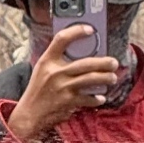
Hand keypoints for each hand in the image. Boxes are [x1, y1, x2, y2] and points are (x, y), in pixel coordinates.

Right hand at [7, 26, 118, 142]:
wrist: (30, 113)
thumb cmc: (39, 89)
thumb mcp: (43, 70)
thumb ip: (58, 60)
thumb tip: (84, 52)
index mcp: (47, 61)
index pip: (61, 39)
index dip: (76, 31)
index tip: (90, 29)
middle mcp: (55, 72)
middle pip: (85, 63)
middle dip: (104, 63)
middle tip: (114, 62)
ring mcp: (62, 87)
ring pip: (91, 79)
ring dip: (106, 78)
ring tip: (113, 78)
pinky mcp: (68, 102)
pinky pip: (89, 98)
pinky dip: (97, 98)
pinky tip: (101, 97)